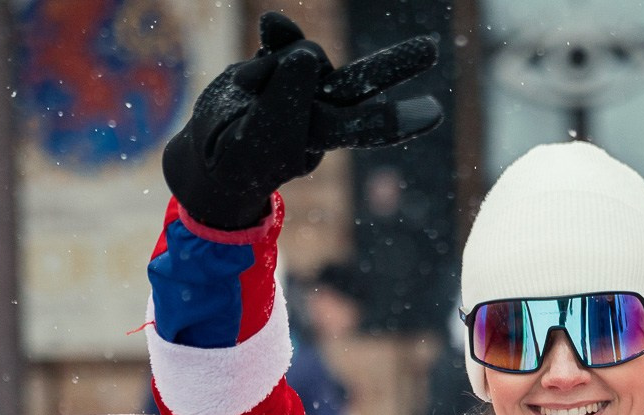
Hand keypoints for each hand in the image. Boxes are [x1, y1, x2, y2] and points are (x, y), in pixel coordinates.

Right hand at [163, 11, 442, 228]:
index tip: (435, 113)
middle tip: (432, 50)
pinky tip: (270, 26)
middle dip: (395, 66)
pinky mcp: (278, 64)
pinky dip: (277, 35)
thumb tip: (306, 55)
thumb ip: (283, 99)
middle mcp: (321, 108)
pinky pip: (286, 40)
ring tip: (244, 85)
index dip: (398, 119)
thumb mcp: (259, 139)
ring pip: (309, 55)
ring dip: (273, 66)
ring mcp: (301, 83)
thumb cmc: (238, 159)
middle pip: (362, 83)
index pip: (367, 126)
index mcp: (324, 137)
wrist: (208, 153)